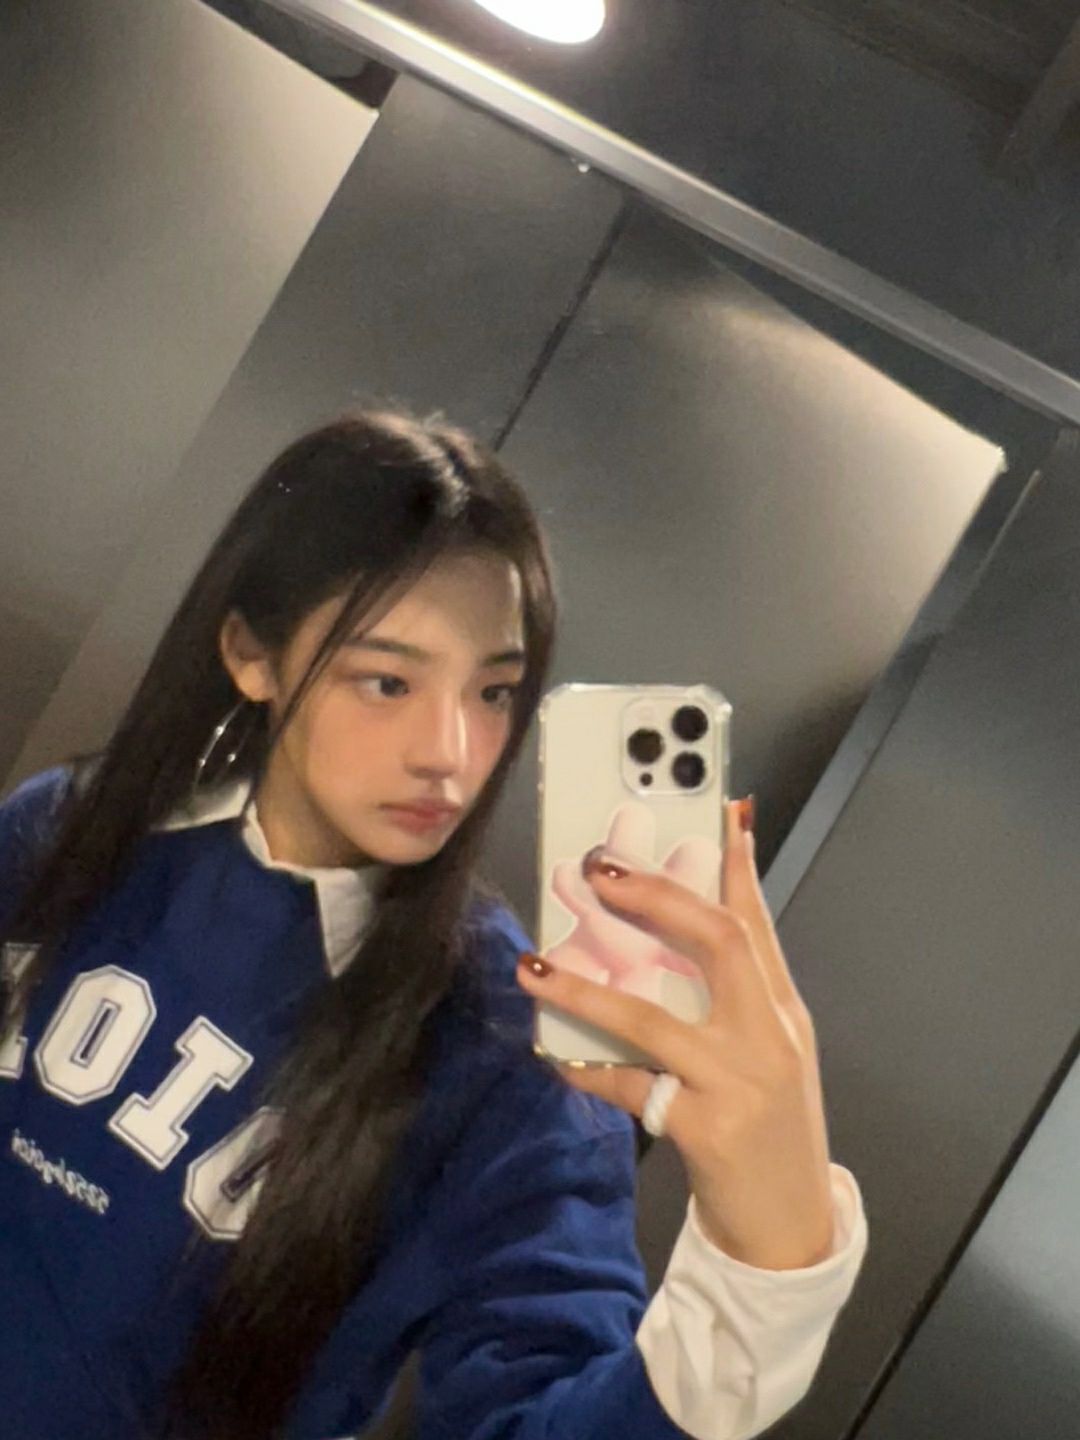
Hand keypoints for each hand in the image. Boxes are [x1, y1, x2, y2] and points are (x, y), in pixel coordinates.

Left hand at [517, 799, 834, 1271]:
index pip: (758, 922)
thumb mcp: (771, 1054)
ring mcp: (739, 1082)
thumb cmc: (772, 1130)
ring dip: (585, 988)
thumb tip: (683, 938)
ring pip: (652, 1018)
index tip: (723, 810)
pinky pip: (628, 1089)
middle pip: (717, 943)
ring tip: (536, 966)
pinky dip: (586, 1070)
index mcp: (783, 1012)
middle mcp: (768, 1037)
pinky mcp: (705, 1130)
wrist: (792, 1229)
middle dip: (656, 897)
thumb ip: (736, 997)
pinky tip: (551, 1057)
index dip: (738, 864)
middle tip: (601, 868)